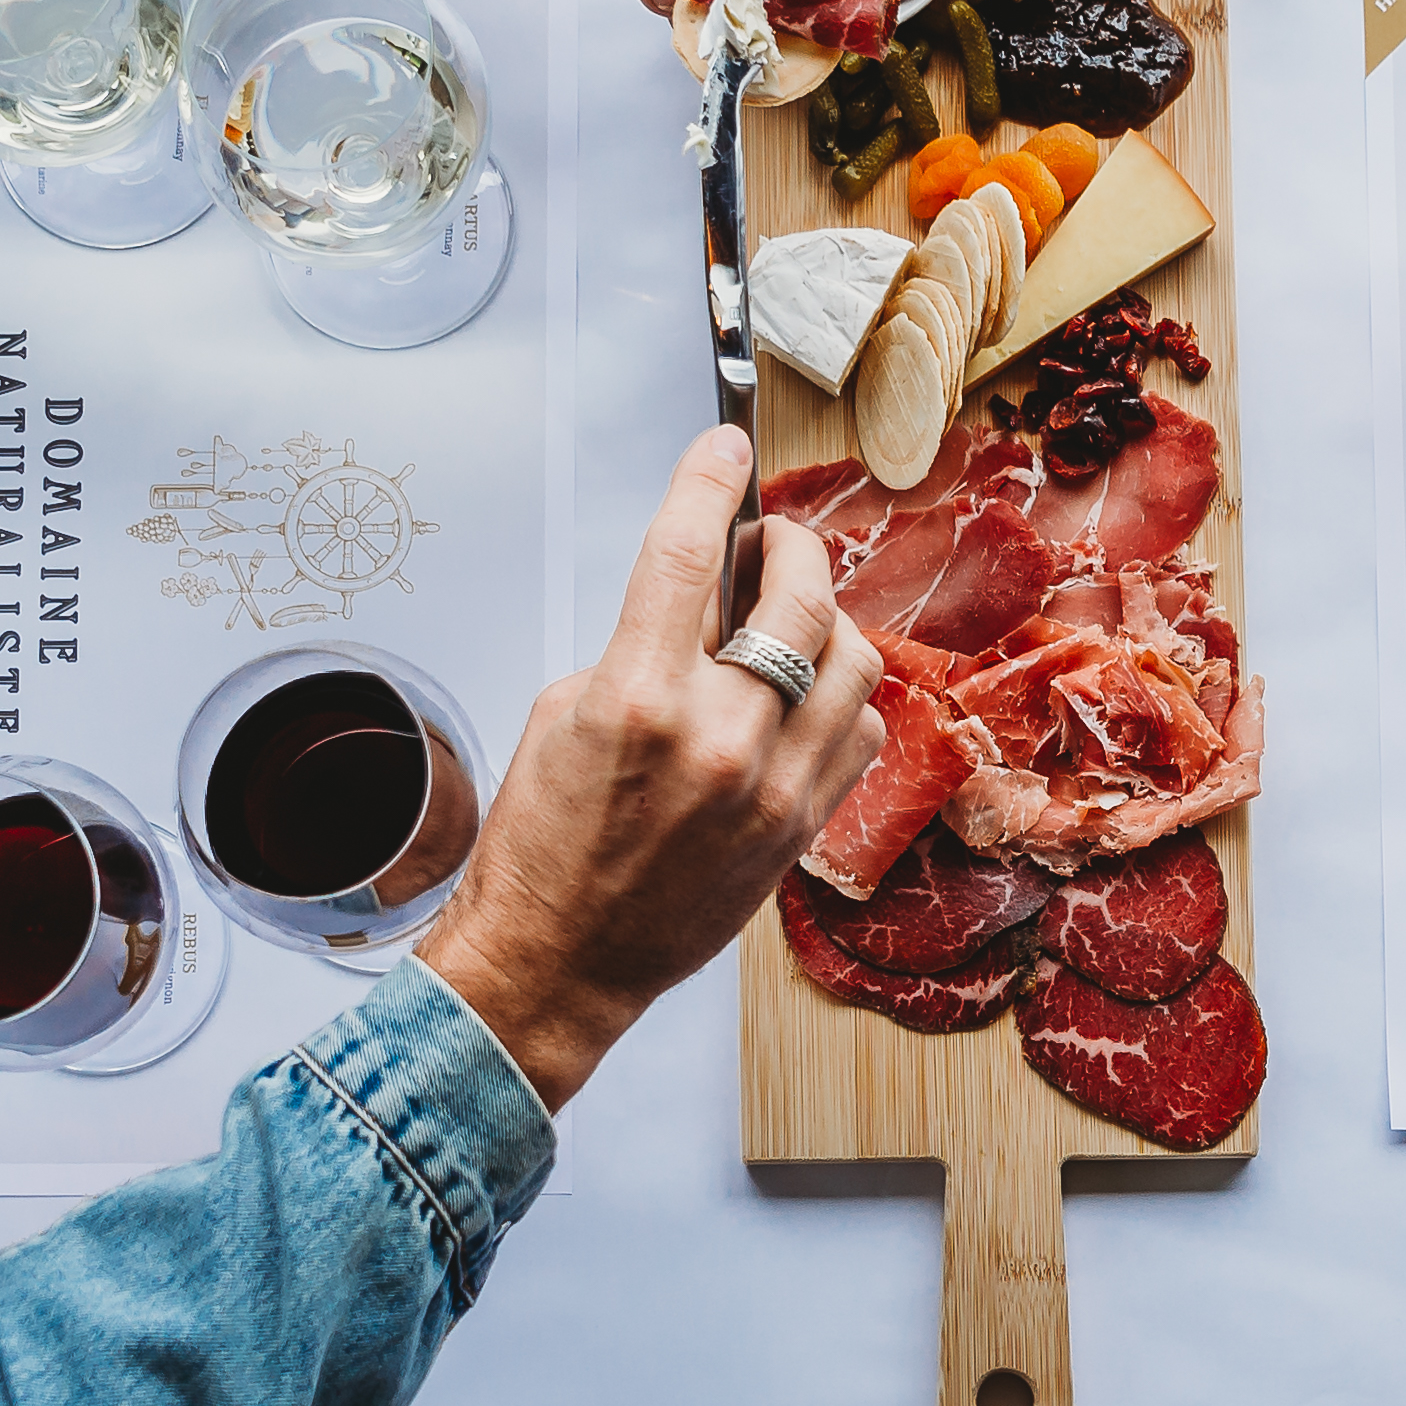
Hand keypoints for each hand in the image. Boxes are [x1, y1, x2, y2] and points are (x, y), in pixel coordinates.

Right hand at [413, 429, 886, 1108]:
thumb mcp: (563, 712)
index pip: (686, 553)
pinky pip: (860, 731)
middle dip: (787, 544)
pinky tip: (805, 698)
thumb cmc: (545, 845)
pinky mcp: (801, 826)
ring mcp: (772, 785)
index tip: (722, 446)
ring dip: (824, 621)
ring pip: (852, 658)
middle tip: (768, 540)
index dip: (708, 482)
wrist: (559, 959)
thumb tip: (700, 602)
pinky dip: (841, 699)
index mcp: (636, 697)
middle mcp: (717, 736)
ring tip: (790, 620)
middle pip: (796, 592)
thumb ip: (639, 645)